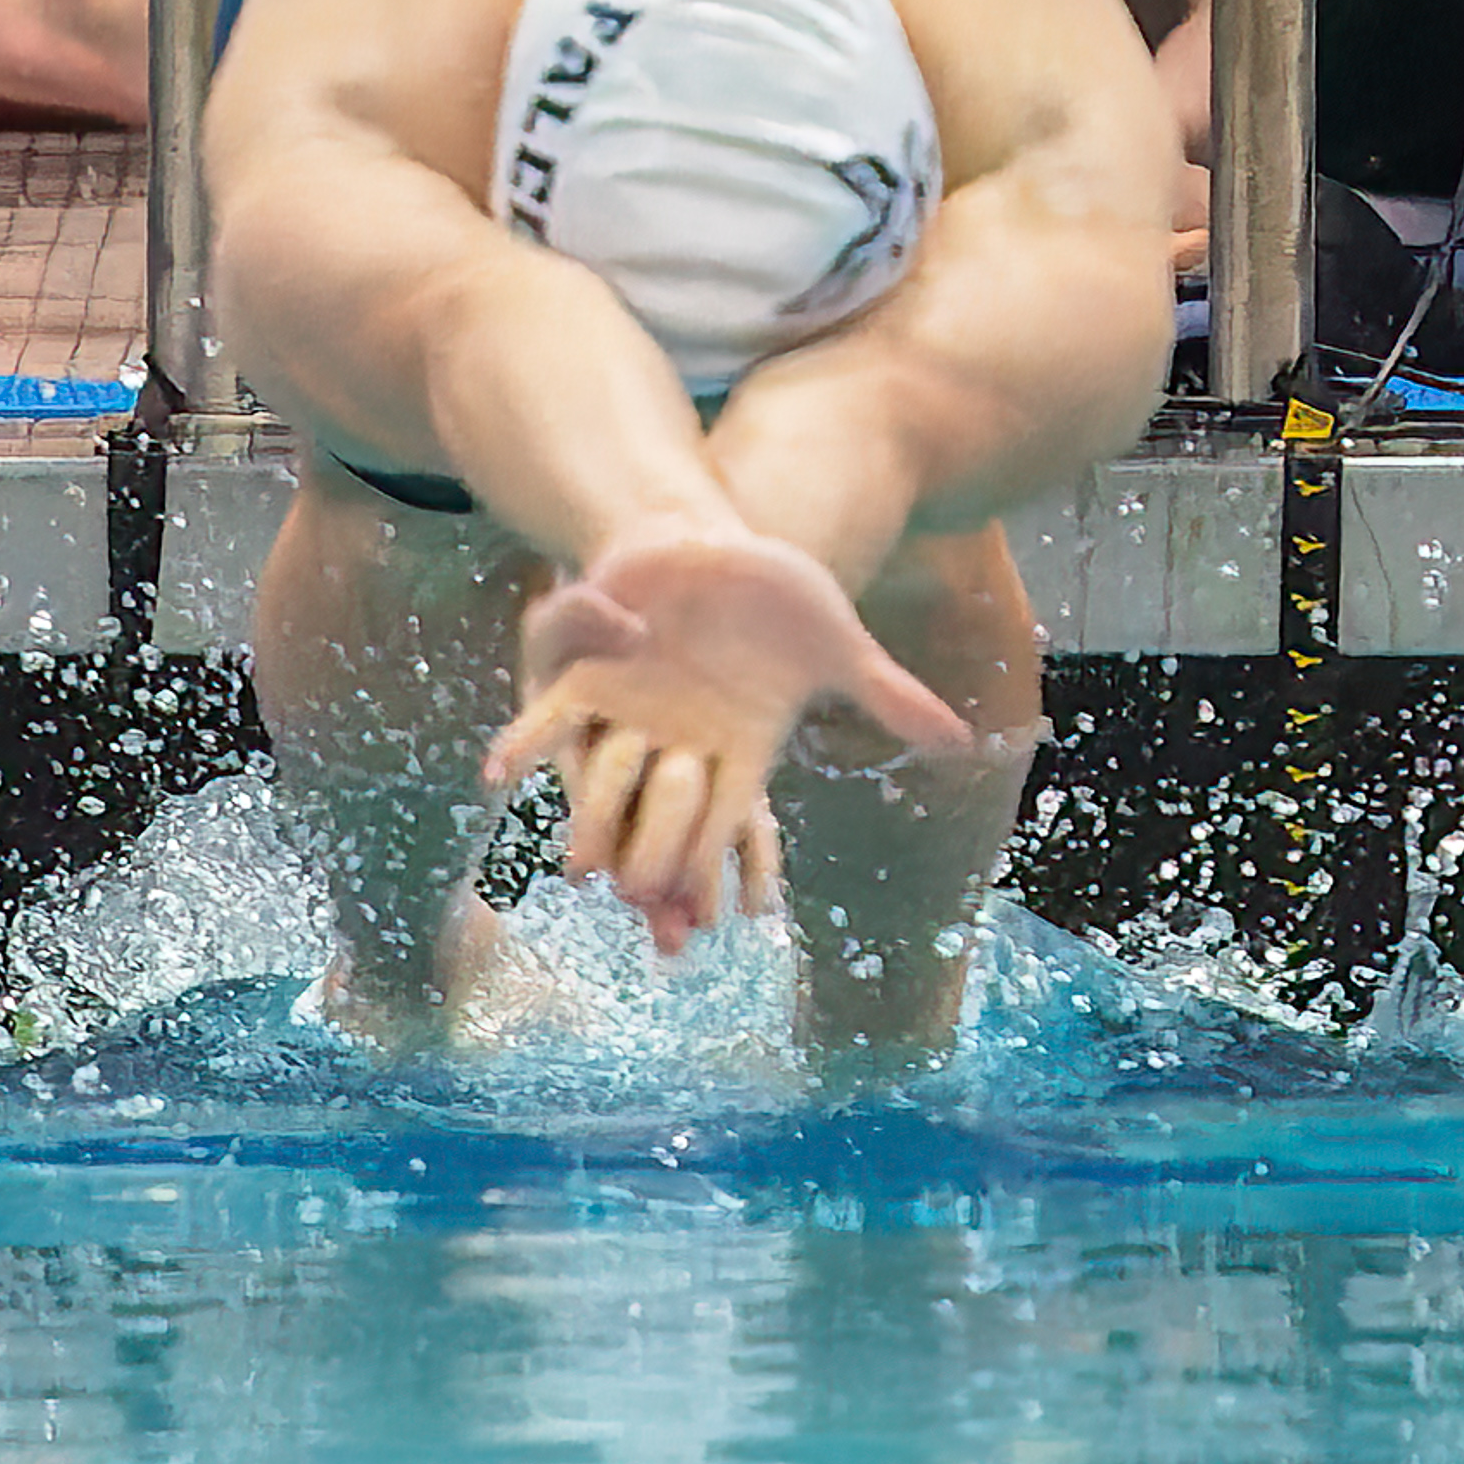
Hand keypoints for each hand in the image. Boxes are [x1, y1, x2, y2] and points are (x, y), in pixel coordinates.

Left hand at [483, 528, 965, 953]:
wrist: (711, 546)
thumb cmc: (777, 596)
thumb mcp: (836, 641)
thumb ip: (888, 697)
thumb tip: (964, 743)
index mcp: (738, 748)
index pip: (732, 819)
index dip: (720, 866)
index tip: (713, 918)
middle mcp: (679, 746)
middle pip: (664, 820)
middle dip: (653, 869)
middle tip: (641, 913)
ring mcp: (629, 713)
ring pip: (603, 783)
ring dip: (586, 825)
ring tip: (573, 871)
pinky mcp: (585, 675)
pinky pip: (549, 721)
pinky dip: (524, 743)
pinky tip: (499, 768)